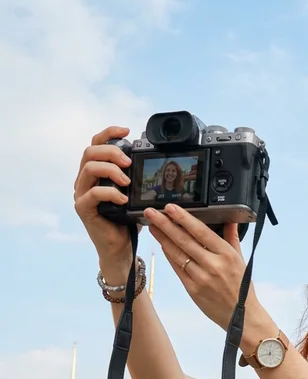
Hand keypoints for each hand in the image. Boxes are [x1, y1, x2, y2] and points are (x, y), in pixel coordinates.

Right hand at [73, 126, 139, 274]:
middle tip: (129, 162)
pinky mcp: (83, 208)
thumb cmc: (127, 220)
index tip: (127, 130)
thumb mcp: (135, 194)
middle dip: (111, 151)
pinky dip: (110, 193)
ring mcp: (82, 193)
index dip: (109, 133)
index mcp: (96, 172)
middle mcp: (85, 180)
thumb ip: (137, 178)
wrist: (120, 247)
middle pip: (90, 152)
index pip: (96, 144)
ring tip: (127, 181)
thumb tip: (155, 162)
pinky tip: (123, 199)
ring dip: (111, 170)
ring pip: (89, 168)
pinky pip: (93, 193)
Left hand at [148, 205, 258, 329]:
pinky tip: (162, 244)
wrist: (242, 317)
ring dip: (162, 238)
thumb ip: (232, 239)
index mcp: (227, 255)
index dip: (183, 218)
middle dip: (165, 224)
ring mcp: (201, 278)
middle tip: (150, 212)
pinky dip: (169, 255)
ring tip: (152, 225)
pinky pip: (177, 268)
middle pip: (184, 240)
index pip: (201, 232)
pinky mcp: (192, 289)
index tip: (170, 207)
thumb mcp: (241, 261)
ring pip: (176, 253)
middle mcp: (213, 265)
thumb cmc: (242, 289)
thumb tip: (230, 220)